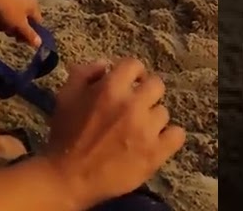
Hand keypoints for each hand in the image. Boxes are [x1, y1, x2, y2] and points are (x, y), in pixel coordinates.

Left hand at [0, 0, 42, 46]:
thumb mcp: (19, 25)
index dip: (30, 34)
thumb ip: (29, 34)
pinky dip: (1, 15)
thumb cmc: (7, 9)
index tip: (20, 40)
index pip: (37, 23)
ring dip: (7, 24)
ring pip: (14, 16)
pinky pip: (6, 10)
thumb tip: (39, 43)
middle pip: (25, 20)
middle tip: (7, 32)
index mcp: (34, 5)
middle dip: (16, 29)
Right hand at [44, 59, 184, 207]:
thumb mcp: (66, 96)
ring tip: (139, 130)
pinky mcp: (156, 152)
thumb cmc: (65, 135)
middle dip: (146, 92)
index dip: (132, 73)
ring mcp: (146, 129)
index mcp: (110, 88)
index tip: (129, 83)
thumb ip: (84, 73)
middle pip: (156, 85)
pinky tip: (156, 141)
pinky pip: (177, 135)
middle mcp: (132, 105)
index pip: (134, 64)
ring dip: (152, 118)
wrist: (68, 177)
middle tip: (136, 105)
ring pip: (163, 112)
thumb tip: (105, 64)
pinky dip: (169, 137)